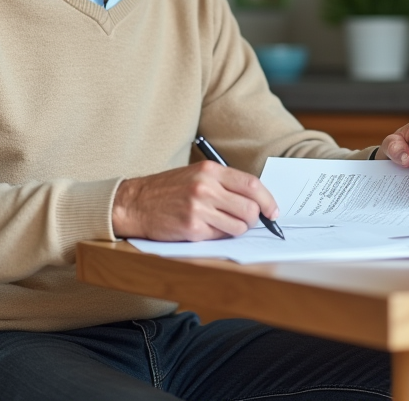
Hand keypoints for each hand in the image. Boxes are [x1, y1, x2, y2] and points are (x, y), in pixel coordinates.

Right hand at [112, 161, 278, 240]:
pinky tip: (205, 229)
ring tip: (222, 224)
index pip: (252, 185)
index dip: (268, 200)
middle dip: (254, 219)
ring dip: (236, 230)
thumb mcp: (196, 175)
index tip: (273, 211)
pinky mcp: (192, 229)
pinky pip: (220, 237)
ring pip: (239, 226)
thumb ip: (224, 183)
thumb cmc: (168, 189)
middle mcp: (206, 188)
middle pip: (250, 209)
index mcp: (211, 171)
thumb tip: (255, 200)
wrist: (135, 203)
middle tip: (246, 221)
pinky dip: (219, 236)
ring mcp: (199, 209)